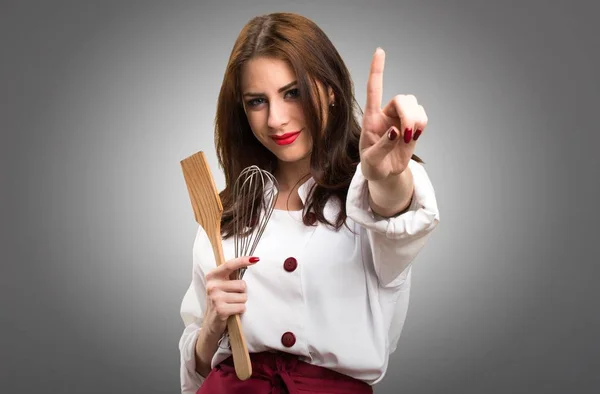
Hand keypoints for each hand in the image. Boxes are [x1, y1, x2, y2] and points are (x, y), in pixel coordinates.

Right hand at [202, 256, 257, 336]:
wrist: (211, 323)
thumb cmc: (220, 301)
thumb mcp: (221, 285)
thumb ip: (231, 274)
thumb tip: (251, 260)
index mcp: (212, 276)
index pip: (229, 265)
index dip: (243, 261)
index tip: (255, 259)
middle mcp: (212, 285)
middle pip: (242, 284)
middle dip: (242, 292)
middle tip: (232, 298)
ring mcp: (215, 297)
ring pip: (243, 297)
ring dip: (241, 302)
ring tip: (231, 305)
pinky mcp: (220, 309)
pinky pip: (242, 307)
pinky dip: (240, 310)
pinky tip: (232, 311)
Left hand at [359, 48, 427, 181]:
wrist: (385, 173)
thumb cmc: (373, 166)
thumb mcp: (371, 161)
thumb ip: (382, 146)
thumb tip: (395, 131)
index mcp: (371, 118)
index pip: (374, 89)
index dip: (377, 70)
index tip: (380, 51)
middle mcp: (385, 113)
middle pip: (403, 99)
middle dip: (409, 115)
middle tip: (408, 135)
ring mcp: (399, 118)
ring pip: (415, 104)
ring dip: (416, 120)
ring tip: (410, 138)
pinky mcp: (412, 125)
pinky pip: (422, 115)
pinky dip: (422, 124)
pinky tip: (414, 136)